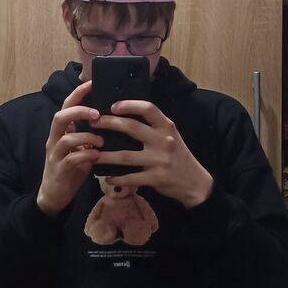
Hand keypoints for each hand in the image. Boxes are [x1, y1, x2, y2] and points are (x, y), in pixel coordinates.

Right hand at [37, 81, 103, 215]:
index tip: (92, 82)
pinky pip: (72, 159)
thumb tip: (111, 120)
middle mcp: (55, 139)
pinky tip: (97, 156)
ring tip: (102, 142)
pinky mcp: (59, 170)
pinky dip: (86, 156)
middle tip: (98, 114)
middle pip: (60, 117)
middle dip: (80, 112)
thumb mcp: (80, 148)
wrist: (54, 194)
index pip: (66, 106)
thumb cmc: (71, 167)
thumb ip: (89, 134)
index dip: (78, 93)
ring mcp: (55, 155)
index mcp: (61, 131)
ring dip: (87, 137)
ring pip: (67, 139)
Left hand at [91, 100, 213, 208]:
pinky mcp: (156, 178)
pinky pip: (131, 177)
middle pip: (132, 128)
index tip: (113, 106)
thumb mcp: (171, 136)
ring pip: (125, 156)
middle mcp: (163, 140)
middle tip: (93, 122)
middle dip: (109, 123)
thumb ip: (153, 127)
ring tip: (92, 154)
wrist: (195, 182)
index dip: (129, 105)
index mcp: (167, 127)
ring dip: (106, 156)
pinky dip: (117, 178)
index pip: (148, 108)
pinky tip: (107, 178)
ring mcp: (159, 160)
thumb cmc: (178, 155)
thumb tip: (125, 117)